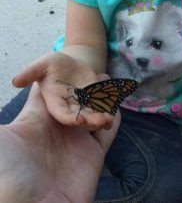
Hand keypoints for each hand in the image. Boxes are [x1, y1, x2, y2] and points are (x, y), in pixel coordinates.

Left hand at [0, 84, 119, 202]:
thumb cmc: (11, 175)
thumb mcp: (1, 142)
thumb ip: (2, 119)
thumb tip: (11, 88)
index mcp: (37, 120)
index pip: (48, 94)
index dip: (58, 78)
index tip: (68, 61)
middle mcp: (58, 130)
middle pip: (75, 101)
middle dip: (86, 86)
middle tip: (97, 72)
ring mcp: (77, 143)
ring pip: (93, 113)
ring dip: (102, 99)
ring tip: (109, 82)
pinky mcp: (94, 156)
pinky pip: (107, 132)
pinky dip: (113, 117)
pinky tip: (116, 103)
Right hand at [12, 53, 113, 129]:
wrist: (71, 62)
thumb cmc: (53, 64)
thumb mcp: (42, 64)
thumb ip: (30, 72)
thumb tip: (15, 81)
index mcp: (55, 102)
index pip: (60, 113)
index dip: (68, 117)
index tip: (78, 119)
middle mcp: (70, 107)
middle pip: (79, 116)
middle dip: (89, 120)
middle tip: (101, 122)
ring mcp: (84, 104)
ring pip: (93, 113)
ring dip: (101, 116)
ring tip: (110, 119)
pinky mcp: (96, 99)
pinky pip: (103, 104)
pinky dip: (109, 106)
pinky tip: (117, 106)